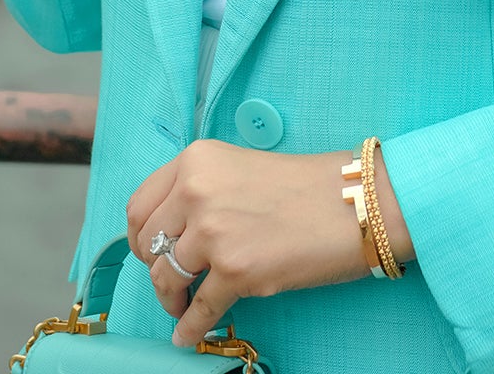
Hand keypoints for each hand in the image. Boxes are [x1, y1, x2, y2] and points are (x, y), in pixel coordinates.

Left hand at [126, 140, 413, 343]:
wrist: (353, 202)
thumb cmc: (303, 185)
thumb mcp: (238, 168)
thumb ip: (201, 190)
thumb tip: (171, 231)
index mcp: (196, 160)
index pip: (140, 205)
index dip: (141, 236)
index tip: (151, 250)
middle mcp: (197, 191)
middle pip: (147, 245)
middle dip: (154, 268)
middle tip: (170, 280)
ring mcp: (214, 232)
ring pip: (166, 278)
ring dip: (172, 300)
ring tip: (183, 307)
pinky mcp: (235, 270)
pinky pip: (197, 310)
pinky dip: (191, 327)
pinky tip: (190, 333)